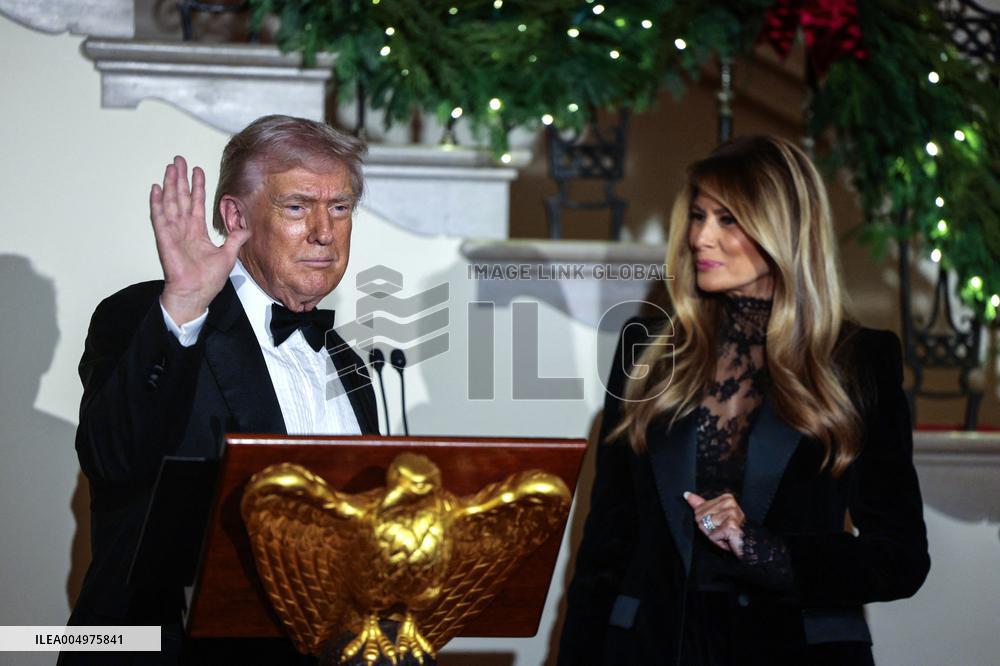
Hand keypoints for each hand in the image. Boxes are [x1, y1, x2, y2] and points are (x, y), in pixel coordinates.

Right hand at [150, 155, 250, 323]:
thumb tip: (247, 228)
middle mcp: (184, 229)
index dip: (197, 187)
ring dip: (170, 184)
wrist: (196, 294)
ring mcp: (173, 233)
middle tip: (179, 160)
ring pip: (171, 202)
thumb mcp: (228, 256)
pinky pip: (159, 218)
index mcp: (197, 232)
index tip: (198, 170)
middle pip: (181, 197)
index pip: (196, 203)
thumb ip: (235, 239)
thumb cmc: (208, 280)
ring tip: (170, 167)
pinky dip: (157, 203)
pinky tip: (156, 188)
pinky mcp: (165, 239)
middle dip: (181, 178)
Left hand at [685, 491, 745, 556]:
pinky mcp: (730, 525)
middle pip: (700, 517)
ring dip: (712, 535)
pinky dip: (717, 541)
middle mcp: (729, 503)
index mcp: (725, 498)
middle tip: (722, 531)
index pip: (699, 509)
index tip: (719, 524)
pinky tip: (727, 539)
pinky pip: (712, 535)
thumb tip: (686, 494)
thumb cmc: (731, 531)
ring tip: (724, 535)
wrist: (748, 544)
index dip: (705, 521)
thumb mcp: (714, 516)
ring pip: (704, 526)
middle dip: (708, 528)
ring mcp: (731, 513)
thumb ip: (700, 505)